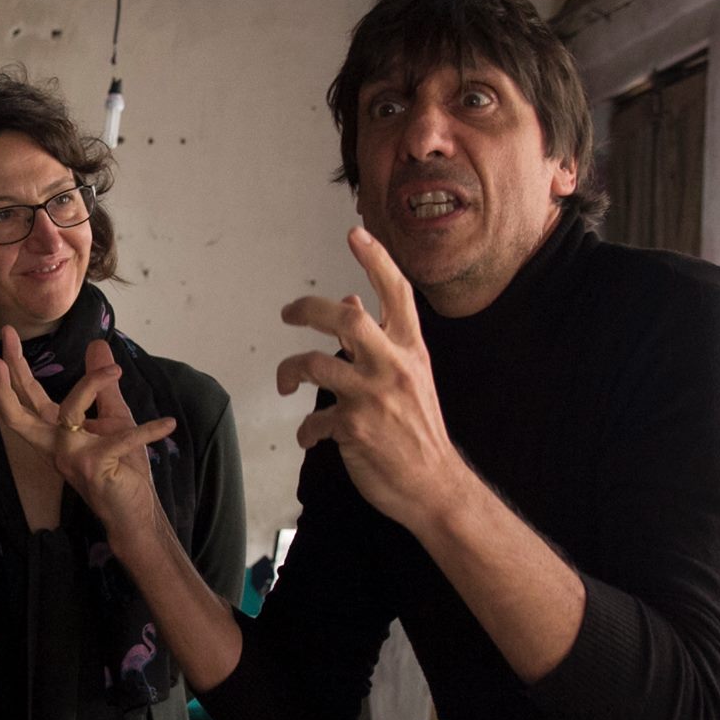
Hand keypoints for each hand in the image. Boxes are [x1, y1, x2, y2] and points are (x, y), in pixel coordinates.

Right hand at [0, 330, 176, 536]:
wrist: (134, 512)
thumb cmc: (122, 468)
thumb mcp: (115, 418)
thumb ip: (103, 386)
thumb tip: (96, 346)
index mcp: (56, 431)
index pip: (29, 396)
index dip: (16, 366)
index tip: (7, 334)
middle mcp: (55, 444)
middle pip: (18, 413)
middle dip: (8, 380)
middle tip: (2, 345)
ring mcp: (70, 457)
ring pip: (69, 410)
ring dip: (92, 384)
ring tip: (116, 370)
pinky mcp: (93, 467)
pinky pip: (120, 439)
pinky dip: (147, 430)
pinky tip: (167, 424)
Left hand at [274, 225, 469, 531]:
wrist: (435, 486)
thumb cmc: (418, 429)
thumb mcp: (409, 376)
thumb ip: (381, 339)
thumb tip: (351, 301)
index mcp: (410, 350)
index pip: (396, 293)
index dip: (375, 260)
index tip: (355, 233)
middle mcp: (393, 367)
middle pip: (345, 320)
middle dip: (308, 310)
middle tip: (288, 313)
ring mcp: (373, 398)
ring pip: (314, 365)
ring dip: (289, 371)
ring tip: (284, 383)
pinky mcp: (355, 429)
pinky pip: (312, 420)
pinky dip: (305, 430)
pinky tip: (309, 436)